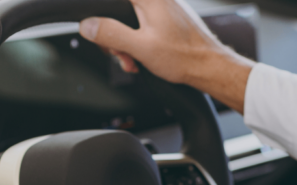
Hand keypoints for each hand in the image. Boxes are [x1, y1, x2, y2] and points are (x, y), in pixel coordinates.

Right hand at [79, 0, 254, 112]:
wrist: (209, 66)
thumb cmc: (184, 56)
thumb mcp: (140, 47)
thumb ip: (111, 34)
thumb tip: (87, 25)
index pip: (114, 3)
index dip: (104, 17)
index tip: (100, 32)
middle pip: (120, 11)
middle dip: (115, 36)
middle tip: (121, 54)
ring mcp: (163, 8)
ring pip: (131, 21)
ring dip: (126, 43)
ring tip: (134, 61)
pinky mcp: (167, 19)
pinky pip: (143, 27)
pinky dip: (139, 43)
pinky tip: (142, 59)